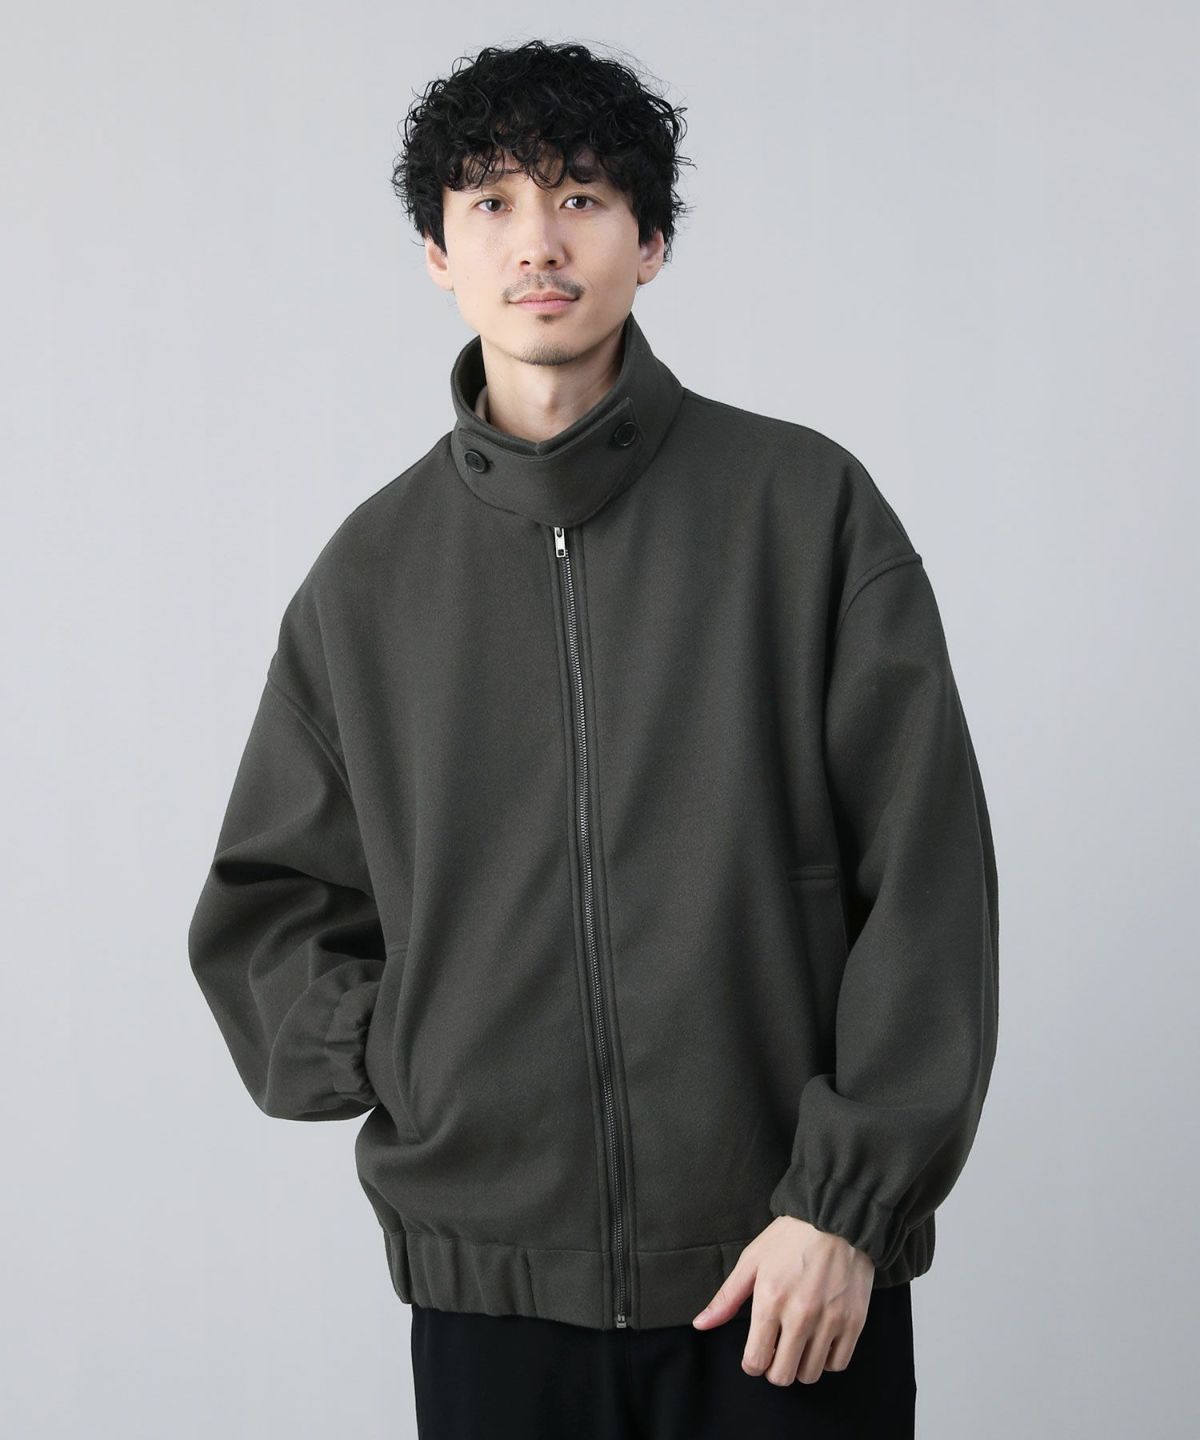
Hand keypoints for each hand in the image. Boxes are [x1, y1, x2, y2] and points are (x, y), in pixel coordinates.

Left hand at [691, 1215, 874, 1384]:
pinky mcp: (854, 1322)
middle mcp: (800, 1315)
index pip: (756, 1361)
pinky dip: (826, 1360)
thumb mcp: (752, 1260)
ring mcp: (830, 1320)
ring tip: (799, 1344)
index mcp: (770, 1300)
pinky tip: (820, 1340)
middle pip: (782, 1376)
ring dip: (800, 1365)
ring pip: (810, 1374)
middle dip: (774, 1368)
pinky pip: (837, 1364)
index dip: (752, 1364)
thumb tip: (700, 1324)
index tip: (756, 1354)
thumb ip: (727, 1298)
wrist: (835, 1217)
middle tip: (777, 1351)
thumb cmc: (789, 1237)